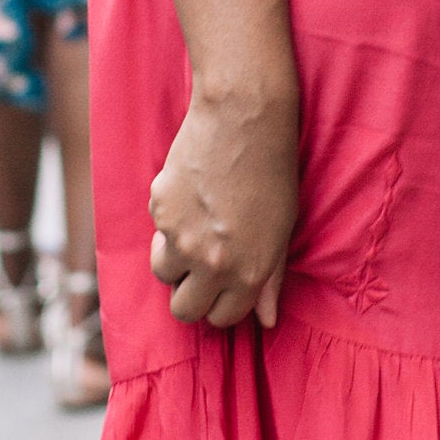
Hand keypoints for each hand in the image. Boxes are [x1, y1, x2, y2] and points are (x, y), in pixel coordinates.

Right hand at [147, 82, 299, 329]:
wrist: (243, 118)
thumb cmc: (272, 172)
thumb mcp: (281, 231)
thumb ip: (270, 279)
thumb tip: (266, 320)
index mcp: (247, 273)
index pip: (220, 318)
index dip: (220, 303)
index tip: (222, 285)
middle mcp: (212, 264)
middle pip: (183, 310)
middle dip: (190, 293)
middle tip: (201, 266)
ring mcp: (181, 238)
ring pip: (163, 272)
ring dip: (175, 259)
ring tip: (196, 225)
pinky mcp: (160, 210)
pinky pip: (158, 232)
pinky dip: (169, 220)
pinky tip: (192, 193)